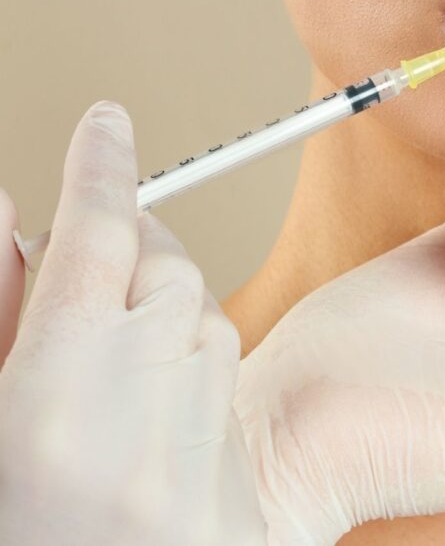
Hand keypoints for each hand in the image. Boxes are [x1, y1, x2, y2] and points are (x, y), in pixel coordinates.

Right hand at [0, 103, 266, 544]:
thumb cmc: (17, 519)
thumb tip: (12, 209)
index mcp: (57, 395)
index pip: (96, 236)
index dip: (101, 167)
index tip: (107, 121)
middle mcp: (147, 410)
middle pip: (165, 267)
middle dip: (127, 245)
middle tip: (83, 261)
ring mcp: (204, 447)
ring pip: (205, 318)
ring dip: (162, 306)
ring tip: (104, 351)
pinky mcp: (239, 477)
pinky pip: (224, 379)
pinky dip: (189, 361)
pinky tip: (143, 402)